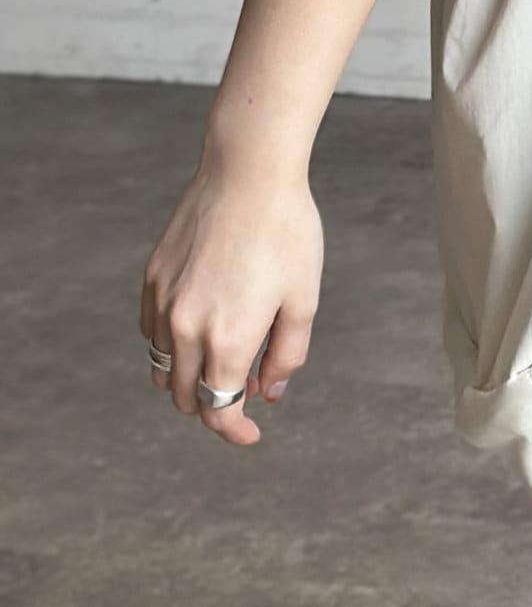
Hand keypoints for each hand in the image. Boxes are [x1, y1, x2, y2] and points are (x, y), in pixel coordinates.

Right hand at [139, 150, 323, 445]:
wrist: (248, 171)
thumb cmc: (287, 231)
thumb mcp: (303, 298)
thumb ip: (286, 355)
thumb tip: (267, 394)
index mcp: (228, 338)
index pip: (219, 409)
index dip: (235, 431)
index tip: (251, 434)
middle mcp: (186, 327)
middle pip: (186, 397)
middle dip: (215, 404)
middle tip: (245, 389)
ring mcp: (164, 302)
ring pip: (163, 369)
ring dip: (188, 378)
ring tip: (222, 359)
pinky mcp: (152, 278)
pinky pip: (152, 333)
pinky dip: (171, 345)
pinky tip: (201, 326)